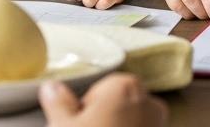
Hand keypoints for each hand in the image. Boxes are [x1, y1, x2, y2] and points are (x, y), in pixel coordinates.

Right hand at [38, 73, 166, 126]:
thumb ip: (58, 102)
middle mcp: (149, 103)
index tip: (80, 123)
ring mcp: (158, 126)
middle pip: (118, 104)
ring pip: (130, 123)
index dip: (86, 107)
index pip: (100, 88)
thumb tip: (52, 88)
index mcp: (125, 87)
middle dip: (104, 119)